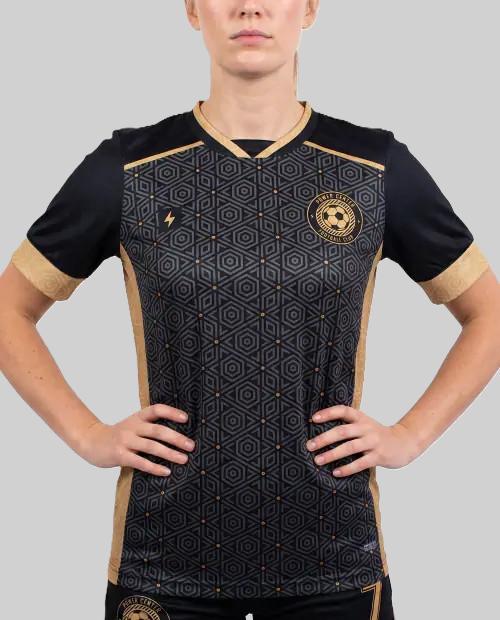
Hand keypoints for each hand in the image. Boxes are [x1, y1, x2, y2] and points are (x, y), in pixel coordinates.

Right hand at [76, 404, 194, 476]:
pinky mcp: (119, 455)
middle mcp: (132, 427)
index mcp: (137, 417)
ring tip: (184, 459)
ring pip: (151, 446)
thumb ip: (149, 426)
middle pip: (158, 430)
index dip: (172, 412)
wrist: (91, 441)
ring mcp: (125, 441)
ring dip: (170, 453)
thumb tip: (177, 435)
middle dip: (176, 438)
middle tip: (191, 446)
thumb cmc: (118, 435)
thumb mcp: (132, 425)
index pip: (157, 410)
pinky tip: (166, 471)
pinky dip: (155, 467)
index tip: (186, 419)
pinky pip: (140, 462)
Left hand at [306, 405, 420, 475]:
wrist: (404, 442)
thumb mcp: (364, 424)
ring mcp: (373, 442)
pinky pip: (361, 463)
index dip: (328, 413)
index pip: (343, 410)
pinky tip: (336, 472)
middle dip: (324, 438)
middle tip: (309, 446)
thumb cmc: (377, 435)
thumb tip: (320, 431)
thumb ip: (348, 425)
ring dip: (332, 454)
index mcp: (361, 418)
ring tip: (318, 460)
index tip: (313, 418)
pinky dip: (347, 468)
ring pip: (350, 447)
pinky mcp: (379, 456)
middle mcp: (366, 428)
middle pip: (343, 431)